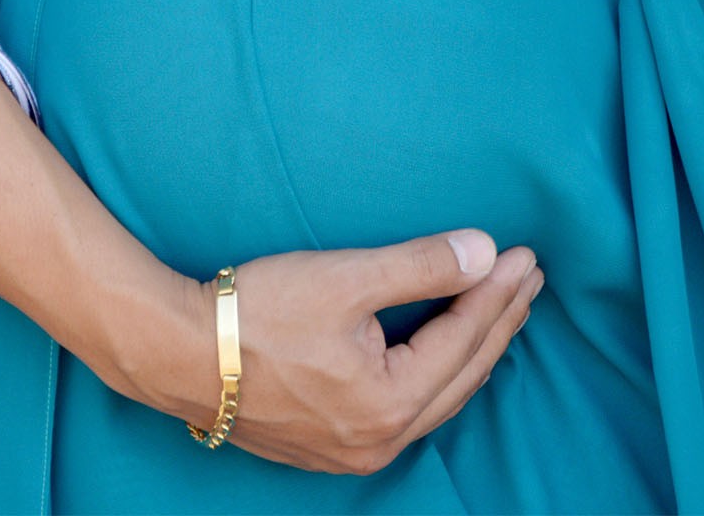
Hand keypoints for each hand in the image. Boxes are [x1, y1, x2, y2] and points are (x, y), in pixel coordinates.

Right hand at [147, 231, 542, 475]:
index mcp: (389, 402)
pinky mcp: (327, 446)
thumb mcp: (344, 278)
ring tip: (499, 313)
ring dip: (471, 352)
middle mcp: (379, 441)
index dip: (498, 293)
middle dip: (498, 323)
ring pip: (436, 400)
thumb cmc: (254, 312)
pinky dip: (435, 378)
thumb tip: (486, 253)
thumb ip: (421, 266)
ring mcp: (352, 451)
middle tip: (528, 281)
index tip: (525, 256)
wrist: (175, 352)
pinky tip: (443, 357)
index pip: (463, 337)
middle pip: (461, 375)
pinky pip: (406, 413)